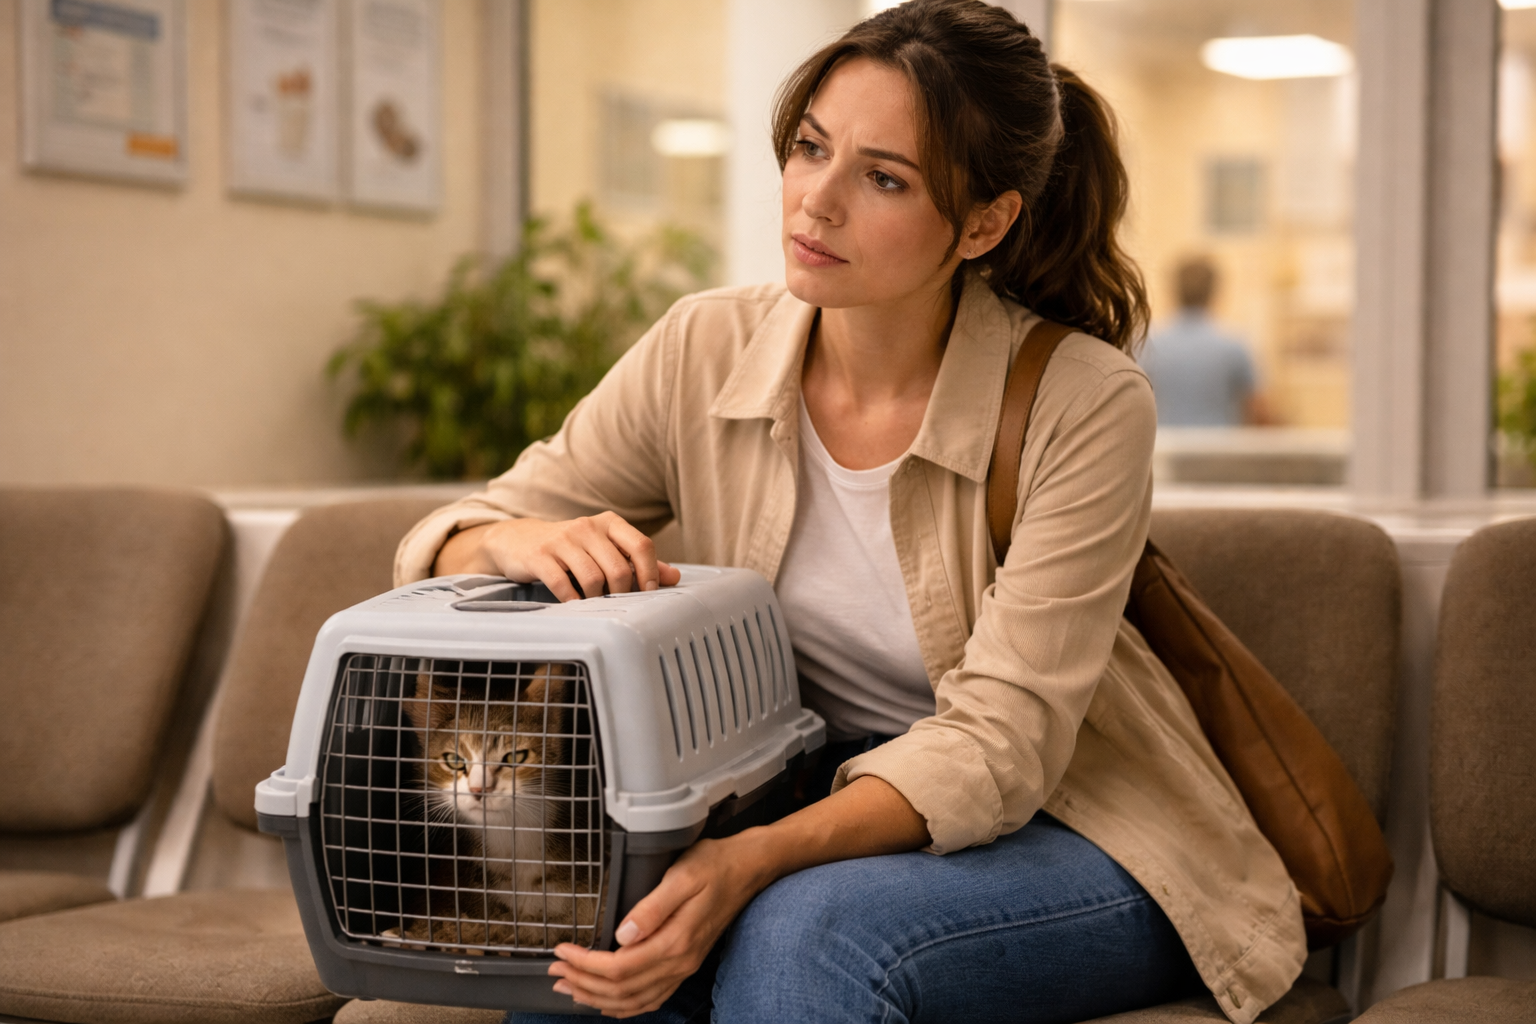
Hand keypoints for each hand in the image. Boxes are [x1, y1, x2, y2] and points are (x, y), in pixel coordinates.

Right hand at [434, 512, 680, 601]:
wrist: (519, 540)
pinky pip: (563, 584)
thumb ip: (638, 562)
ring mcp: (562, 540)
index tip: (649, 593)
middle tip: (616, 603)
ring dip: (596, 599)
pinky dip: (572, 600)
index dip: (651, 573)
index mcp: (609, 523)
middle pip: (619, 568)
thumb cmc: (570, 549)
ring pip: (593, 579)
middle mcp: (587, 527)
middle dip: (621, 593)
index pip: (642, 545)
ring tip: (592, 603)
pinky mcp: (540, 556)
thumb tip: (674, 577)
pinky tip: (573, 604)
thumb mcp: (604, 549)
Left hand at [543, 777, 929, 1015]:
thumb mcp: (682, 875)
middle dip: (584, 984)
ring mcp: (684, 966)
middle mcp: (680, 962)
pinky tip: (608, 1000)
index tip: (562, 951)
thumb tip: (622, 935)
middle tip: (555, 972)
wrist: (749, 867)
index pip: (619, 967)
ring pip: (635, 1000)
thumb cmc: (715, 864)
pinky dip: (625, 1005)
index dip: (585, 965)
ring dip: (598, 997)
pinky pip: (652, 998)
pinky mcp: (686, 963)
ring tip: (570, 987)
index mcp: (676, 942)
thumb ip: (651, 907)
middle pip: (622, 989)